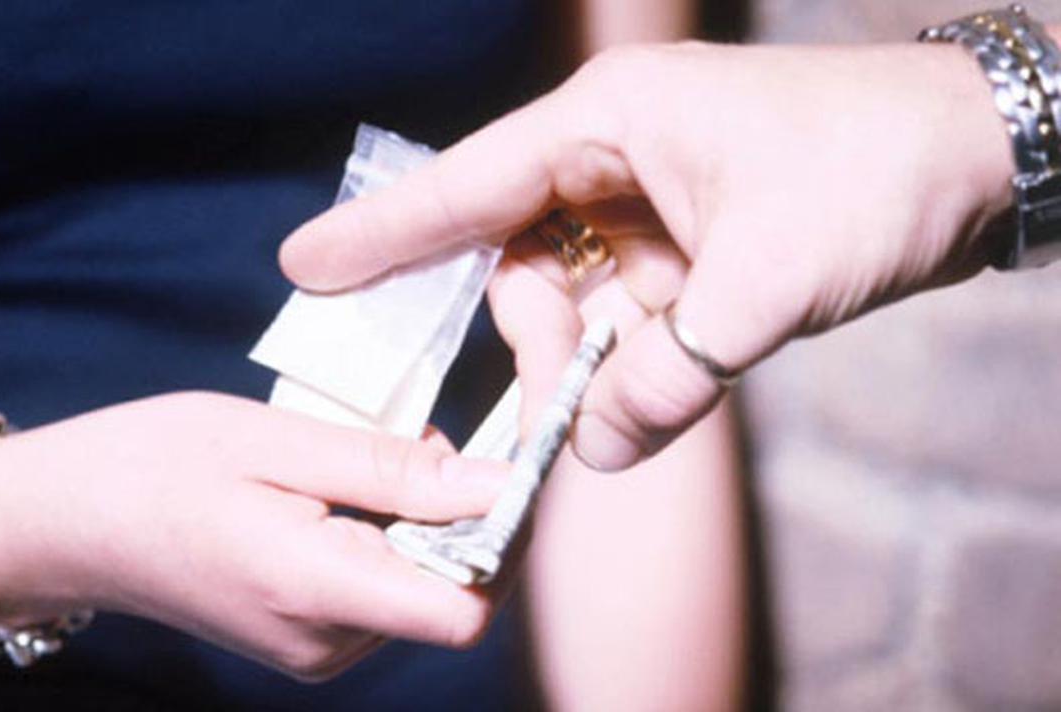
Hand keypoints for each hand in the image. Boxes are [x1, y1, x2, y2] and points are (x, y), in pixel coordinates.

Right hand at [0, 392, 504, 679]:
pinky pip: (383, 591)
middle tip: (413, 436)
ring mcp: (314, 651)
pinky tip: (338, 490)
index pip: (466, 608)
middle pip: (452, 592)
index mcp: (314, 590)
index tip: (500, 468)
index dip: (503, 539)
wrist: (65, 520)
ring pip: (421, 587)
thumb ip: (390, 468)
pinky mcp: (306, 641)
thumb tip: (495, 484)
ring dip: (421, 519)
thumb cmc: (154, 465)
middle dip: (461, 513)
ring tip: (354, 460)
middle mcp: (324, 642)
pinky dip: (386, 537)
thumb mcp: (274, 440)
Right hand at [278, 40, 1015, 469]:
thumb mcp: (769, 281)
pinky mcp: (687, 243)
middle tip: (558, 415)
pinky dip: (636, 364)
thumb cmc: (874, 172)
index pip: (469, 182)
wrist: (981, 153)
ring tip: (635, 406)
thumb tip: (594, 449)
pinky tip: (658, 392)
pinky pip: (628, 314)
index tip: (306, 266)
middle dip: (538, 344)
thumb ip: (671, 375)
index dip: (383, 232)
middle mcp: (614, 156)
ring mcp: (650, 203)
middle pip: (521, 260)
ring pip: (576, 299)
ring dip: (594, 365)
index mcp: (609, 122)